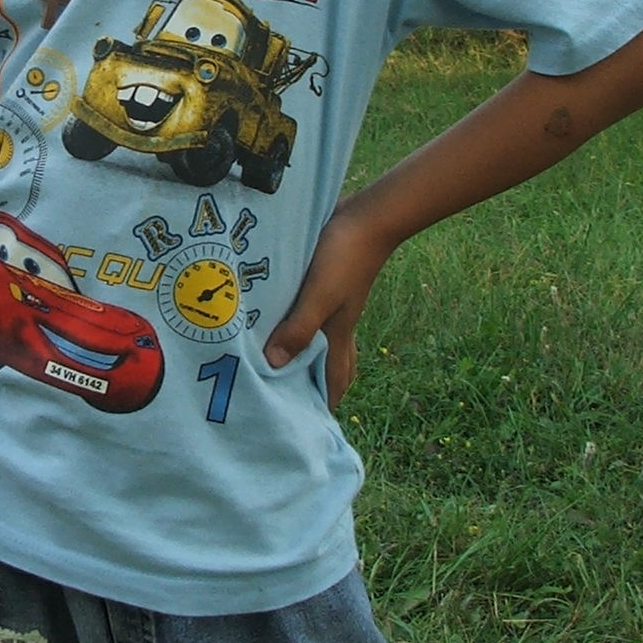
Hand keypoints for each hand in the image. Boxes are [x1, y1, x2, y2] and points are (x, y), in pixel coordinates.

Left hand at [264, 198, 397, 409]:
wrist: (368, 217)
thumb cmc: (344, 258)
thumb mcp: (319, 296)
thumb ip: (299, 329)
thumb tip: (274, 365)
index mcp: (338, 334)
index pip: (336, 378)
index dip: (327, 402)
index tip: (310, 425)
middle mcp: (338, 323)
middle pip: (332, 363)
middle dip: (316, 384)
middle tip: (291, 397)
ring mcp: (334, 303)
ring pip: (322, 339)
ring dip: (306, 353)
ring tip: (278, 361)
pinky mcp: (326, 282)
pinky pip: (312, 313)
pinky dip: (299, 323)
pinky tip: (279, 316)